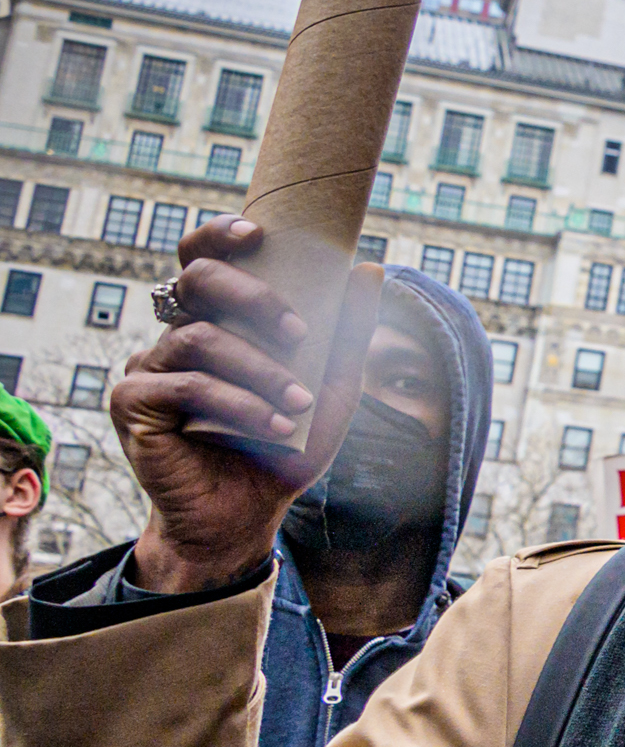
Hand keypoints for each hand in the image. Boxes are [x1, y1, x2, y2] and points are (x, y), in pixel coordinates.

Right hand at [115, 221, 381, 596]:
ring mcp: (149, 366)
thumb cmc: (285, 444)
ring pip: (200, 338)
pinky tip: (275, 425)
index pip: (203, 258)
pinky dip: (239, 403)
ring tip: (298, 404)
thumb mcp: (332, 387)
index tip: (258, 234)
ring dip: (261, 369)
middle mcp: (176, 334)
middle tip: (300, 331)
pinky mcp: (133, 403)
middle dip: (253, 296)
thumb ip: (348, 332)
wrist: (248, 511)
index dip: (220, 236)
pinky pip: (187, 385)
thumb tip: (370, 269)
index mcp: (216, 319)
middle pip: (196, 281)